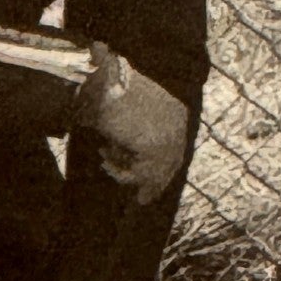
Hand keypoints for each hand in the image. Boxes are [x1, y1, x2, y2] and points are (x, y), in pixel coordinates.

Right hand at [75, 45, 188, 205]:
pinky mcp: (155, 147)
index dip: (164, 169)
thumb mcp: (132, 112)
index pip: (175, 148)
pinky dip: (121, 173)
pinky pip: (140, 173)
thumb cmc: (110, 92)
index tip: (151, 184)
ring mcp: (170, 136)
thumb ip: (140, 133)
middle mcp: (179, 124)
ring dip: (127, 173)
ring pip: (154, 171)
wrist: (101, 82)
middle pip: (170, 163)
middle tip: (142, 199)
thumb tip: (137, 160)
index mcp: (177, 111)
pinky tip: (106, 162)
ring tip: (107, 164)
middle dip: (154, 183)